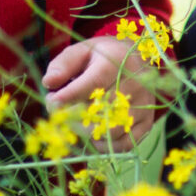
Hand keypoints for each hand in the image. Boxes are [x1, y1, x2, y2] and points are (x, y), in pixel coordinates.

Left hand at [42, 36, 158, 146]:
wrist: (137, 60)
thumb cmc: (103, 57)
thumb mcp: (82, 51)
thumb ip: (63, 64)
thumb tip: (49, 83)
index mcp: (117, 62)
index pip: (93, 83)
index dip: (69, 96)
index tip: (51, 100)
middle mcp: (135, 84)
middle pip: (99, 110)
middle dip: (71, 114)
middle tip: (58, 109)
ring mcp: (143, 105)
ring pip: (109, 131)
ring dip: (84, 131)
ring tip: (73, 119)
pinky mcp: (147, 123)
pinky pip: (122, 145)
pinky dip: (102, 144)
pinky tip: (91, 132)